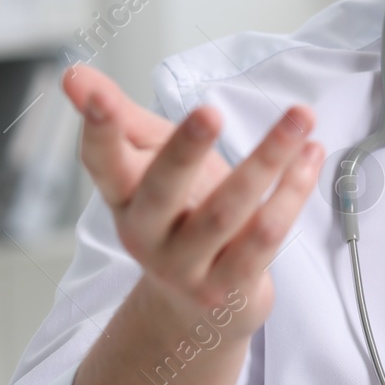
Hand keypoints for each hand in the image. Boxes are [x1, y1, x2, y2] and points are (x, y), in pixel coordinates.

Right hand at [61, 63, 325, 333]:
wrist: (195, 311)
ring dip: (269, 158)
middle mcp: (147, 235)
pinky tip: (310, 157)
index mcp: (124, 197)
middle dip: (185, 148)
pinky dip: (292, 192)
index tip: (90, 91)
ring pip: (228, 210)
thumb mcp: (150, 163)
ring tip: (299, 116)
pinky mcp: (229, 286)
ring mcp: (187, 265)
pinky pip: (265, 236)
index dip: (98, 129)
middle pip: (163, 189)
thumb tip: (75, 74)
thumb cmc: (178, 216)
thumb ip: (123, 118)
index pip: (102, 162)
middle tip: (208, 111)